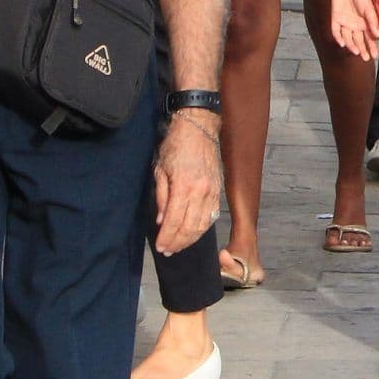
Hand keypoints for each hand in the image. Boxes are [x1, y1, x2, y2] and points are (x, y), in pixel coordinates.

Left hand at [150, 113, 223, 255]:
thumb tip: (161, 220)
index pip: (174, 221)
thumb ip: (161, 197)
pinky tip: (194, 233)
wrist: (198, 128)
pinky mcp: (218, 191)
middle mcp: (201, 192)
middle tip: (167, 250)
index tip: (160, 247)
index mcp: (184, 187)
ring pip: (202, 225)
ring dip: (190, 239)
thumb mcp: (160, 170)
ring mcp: (212, 192)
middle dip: (177, 242)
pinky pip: (212, 216)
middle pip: (189, 227)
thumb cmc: (176, 146)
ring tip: (179, 246)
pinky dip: (203, 228)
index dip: (166, 237)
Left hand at [327, 0, 378, 60]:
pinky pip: (336, 30)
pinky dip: (339, 37)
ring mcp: (345, 22)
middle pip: (358, 40)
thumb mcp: (369, 9)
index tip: (375, 56)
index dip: (372, 47)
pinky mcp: (335, 17)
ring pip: (348, 38)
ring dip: (352, 45)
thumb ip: (373, 22)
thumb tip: (377, 36)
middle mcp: (355, 24)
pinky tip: (343, 44)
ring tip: (357, 52)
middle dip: (363, 49)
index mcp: (364, 22)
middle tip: (367, 58)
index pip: (368, 38)